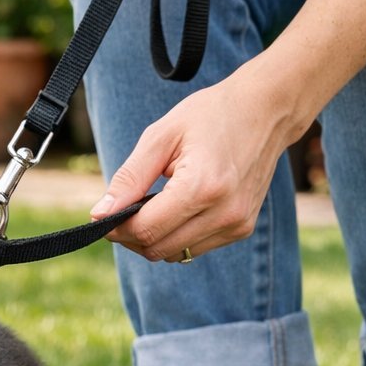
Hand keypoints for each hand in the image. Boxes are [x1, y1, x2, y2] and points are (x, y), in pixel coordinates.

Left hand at [91, 70, 300, 261]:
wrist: (266, 111)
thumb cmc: (210, 115)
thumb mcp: (161, 136)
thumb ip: (129, 178)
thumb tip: (99, 214)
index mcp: (203, 187)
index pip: (146, 229)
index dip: (117, 228)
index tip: (102, 217)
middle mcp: (224, 213)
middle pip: (158, 249)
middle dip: (132, 236)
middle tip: (123, 210)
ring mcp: (237, 224)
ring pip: (176, 255)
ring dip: (154, 238)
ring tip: (151, 204)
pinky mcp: (242, 229)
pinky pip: (195, 248)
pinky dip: (176, 236)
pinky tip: (176, 208)